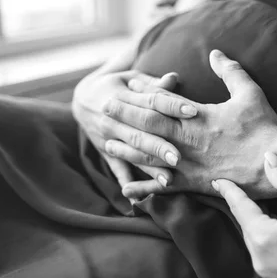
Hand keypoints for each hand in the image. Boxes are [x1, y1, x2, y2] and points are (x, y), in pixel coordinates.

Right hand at [72, 70, 196, 189]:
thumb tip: (175, 77)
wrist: (82, 99)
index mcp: (123, 96)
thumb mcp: (131, 78)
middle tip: (179, 157)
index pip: (152, 101)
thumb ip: (153, 83)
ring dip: (149, 168)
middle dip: (159, 145)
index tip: (194, 112)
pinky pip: (117, 169)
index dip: (172, 106)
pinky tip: (137, 200)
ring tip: (168, 180)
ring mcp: (108, 138)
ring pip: (131, 154)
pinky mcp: (106, 152)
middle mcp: (114, 119)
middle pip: (140, 132)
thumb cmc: (117, 86)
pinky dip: (127, 184)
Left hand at [103, 50, 276, 198]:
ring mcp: (187, 163)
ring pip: (149, 155)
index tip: (127, 86)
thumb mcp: (250, 93)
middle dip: (125, 115)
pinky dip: (144, 188)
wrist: (274, 162)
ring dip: (127, 148)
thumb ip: (230, 72)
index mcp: (197, 116)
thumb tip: (215, 53)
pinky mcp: (193, 183)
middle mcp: (187, 139)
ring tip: (108, 143)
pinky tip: (127, 190)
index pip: (163, 102)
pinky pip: (163, 187)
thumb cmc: (264, 128)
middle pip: (148, 125)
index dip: (143, 93)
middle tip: (104, 108)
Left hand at [213, 152, 276, 277]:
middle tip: (249, 193)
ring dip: (261, 228)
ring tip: (273, 213)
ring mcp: (268, 275)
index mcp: (263, 237)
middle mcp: (259, 259)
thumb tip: (268, 158)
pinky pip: (266, 258)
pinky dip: (270, 245)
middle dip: (250, 210)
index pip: (239, 207)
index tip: (217, 181)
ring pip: (257, 243)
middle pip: (248, 226)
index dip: (229, 191)